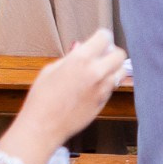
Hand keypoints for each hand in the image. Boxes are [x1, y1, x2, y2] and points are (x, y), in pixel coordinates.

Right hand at [13, 29, 127, 153]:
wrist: (43, 127)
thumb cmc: (42, 98)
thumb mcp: (51, 70)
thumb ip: (71, 57)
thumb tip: (82, 48)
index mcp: (80, 60)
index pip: (105, 37)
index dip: (102, 37)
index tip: (99, 40)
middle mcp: (95, 72)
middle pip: (120, 54)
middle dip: (111, 53)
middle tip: (101, 56)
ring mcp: (102, 89)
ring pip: (121, 71)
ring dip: (113, 68)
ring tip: (98, 72)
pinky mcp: (104, 102)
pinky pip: (113, 86)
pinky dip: (108, 83)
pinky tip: (93, 86)